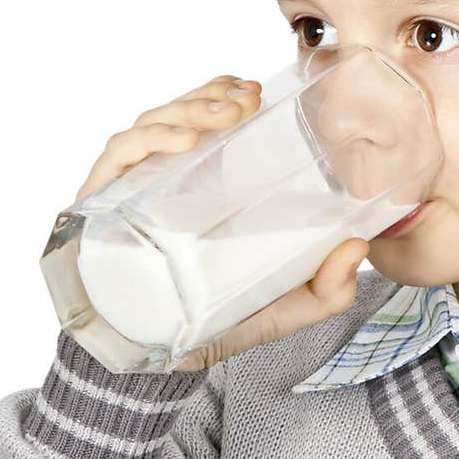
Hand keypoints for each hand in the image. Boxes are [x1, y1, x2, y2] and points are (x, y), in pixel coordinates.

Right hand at [72, 72, 369, 369]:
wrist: (152, 366)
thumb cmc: (212, 327)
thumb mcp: (283, 309)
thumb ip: (327, 289)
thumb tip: (359, 248)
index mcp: (201, 188)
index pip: (207, 120)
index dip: (226, 95)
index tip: (257, 91)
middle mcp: (163, 180)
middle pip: (179, 114)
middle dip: (211, 96)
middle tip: (245, 100)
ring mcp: (130, 191)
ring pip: (149, 126)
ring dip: (185, 110)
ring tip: (221, 115)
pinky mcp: (100, 206)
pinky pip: (118, 156)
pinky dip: (147, 140)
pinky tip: (181, 140)